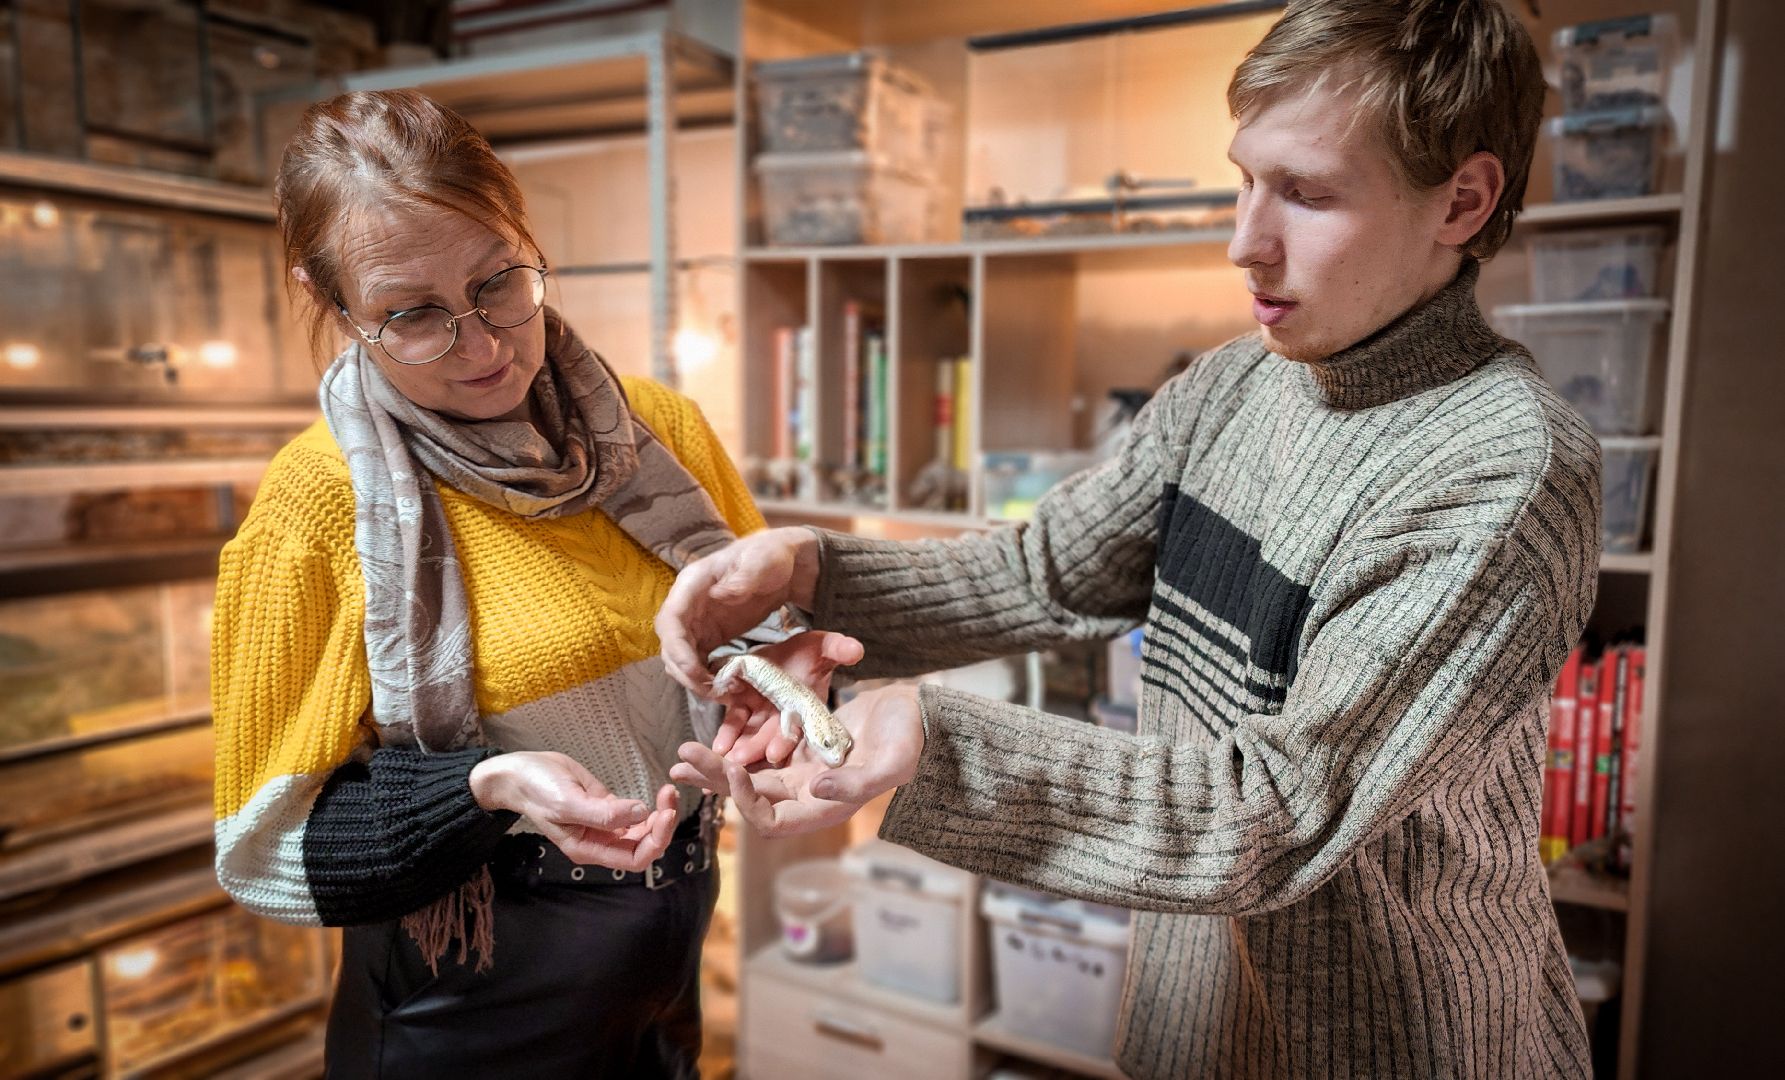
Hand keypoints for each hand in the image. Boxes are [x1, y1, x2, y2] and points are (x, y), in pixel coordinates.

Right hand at [469, 751, 678, 870]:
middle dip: (662, 826)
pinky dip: (650, 806)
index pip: (634, 858)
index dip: (655, 840)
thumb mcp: (568, 803)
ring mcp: (604, 824)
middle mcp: (600, 841)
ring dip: (659, 814)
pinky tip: (658, 793)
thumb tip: (640, 813)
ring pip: (643, 829)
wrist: (519, 773)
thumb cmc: (537, 790)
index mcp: (589, 849)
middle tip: (669, 796)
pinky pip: (634, 813)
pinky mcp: (606, 806)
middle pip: (643, 845)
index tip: (665, 813)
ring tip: (667, 792)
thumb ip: (603, 813)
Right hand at [656, 527, 820, 694]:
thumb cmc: (770, 557)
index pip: (670, 620)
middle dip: (687, 673)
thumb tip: (720, 595)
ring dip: (696, 681)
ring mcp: (695, 623)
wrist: (782, 566)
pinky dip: (708, 678)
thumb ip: (744, 576)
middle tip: (716, 692)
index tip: (694, 672)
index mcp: (692, 584)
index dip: (677, 649)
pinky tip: (729, 688)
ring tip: (727, 694)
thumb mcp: (763, 560)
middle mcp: (687, 605)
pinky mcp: (708, 637)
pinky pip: (698, 663)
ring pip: (680, 659)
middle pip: (670, 646)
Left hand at [669, 683, 923, 836]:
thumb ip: (859, 783)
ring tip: (683, 756)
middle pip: (751, 799)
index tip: (733, 771)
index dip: (748, 802)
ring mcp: (803, 775)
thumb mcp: (893, 760)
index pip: (774, 820)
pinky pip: (759, 757)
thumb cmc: (912, 738)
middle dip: (716, 781)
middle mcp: (809, 797)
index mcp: (827, 807)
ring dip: (716, 770)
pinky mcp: (801, 751)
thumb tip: (816, 788)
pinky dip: (735, 751)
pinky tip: (711, 741)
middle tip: (680, 759)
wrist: (920, 715)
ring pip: (749, 779)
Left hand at [713, 630, 864, 764]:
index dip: (787, 739)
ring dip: (740, 746)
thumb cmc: (810, 651)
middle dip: (757, 749)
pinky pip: (735, 721)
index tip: (774, 753)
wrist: (787, 649)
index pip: (799, 727)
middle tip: (740, 761)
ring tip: (726, 757)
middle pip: (771, 735)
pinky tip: (719, 745)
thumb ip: (838, 649)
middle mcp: (785, 716)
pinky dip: (728, 733)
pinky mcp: (743, 705)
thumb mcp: (824, 646)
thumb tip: (856, 649)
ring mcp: (763, 713)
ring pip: (751, 733)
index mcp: (807, 708)